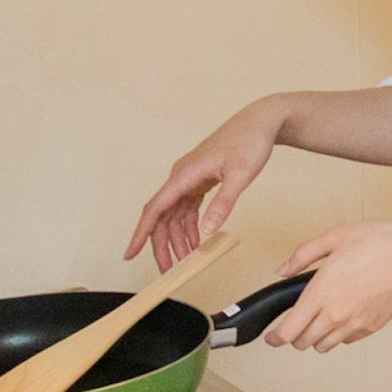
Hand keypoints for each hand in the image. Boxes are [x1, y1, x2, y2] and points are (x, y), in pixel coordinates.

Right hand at [133, 101, 285, 266]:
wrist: (261, 122)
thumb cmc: (250, 142)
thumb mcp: (240, 175)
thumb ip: (222, 203)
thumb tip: (206, 230)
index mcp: (185, 174)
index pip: (155, 208)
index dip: (141, 233)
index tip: (130, 253)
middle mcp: (182, 176)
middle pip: (162, 216)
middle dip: (162, 244)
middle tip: (168, 270)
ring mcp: (190, 178)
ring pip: (174, 214)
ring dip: (177, 238)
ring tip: (186, 260)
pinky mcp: (200, 180)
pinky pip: (187, 208)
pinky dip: (189, 226)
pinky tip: (196, 241)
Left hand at [260, 221, 391, 352]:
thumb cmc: (378, 242)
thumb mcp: (333, 238)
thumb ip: (302, 256)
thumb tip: (283, 270)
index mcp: (321, 292)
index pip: (289, 331)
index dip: (275, 338)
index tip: (272, 336)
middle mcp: (336, 313)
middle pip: (303, 343)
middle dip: (294, 336)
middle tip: (295, 324)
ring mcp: (355, 323)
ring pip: (324, 346)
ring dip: (316, 338)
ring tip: (319, 321)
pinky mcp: (371, 327)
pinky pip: (346, 341)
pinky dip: (339, 334)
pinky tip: (343, 316)